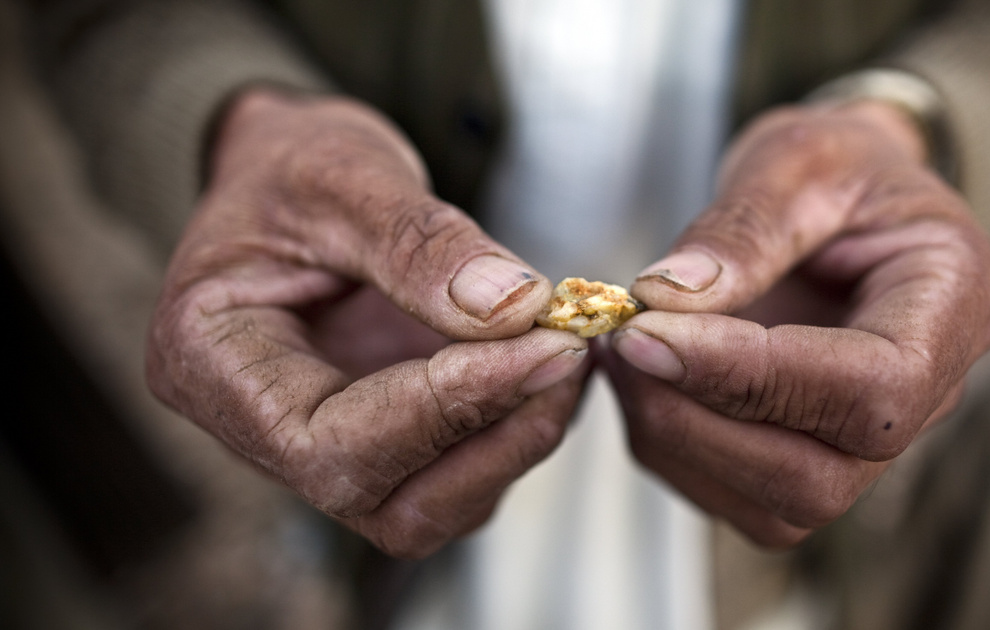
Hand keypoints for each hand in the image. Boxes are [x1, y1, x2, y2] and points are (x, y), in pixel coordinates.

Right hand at [146, 87, 588, 557]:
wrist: (297, 175)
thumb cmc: (294, 165)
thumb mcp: (346, 176)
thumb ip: (421, 243)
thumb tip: (513, 308)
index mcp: (211, 366)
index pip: (327, 442)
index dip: (443, 407)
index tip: (539, 344)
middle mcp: (264, 429)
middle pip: (387, 504)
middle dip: (492, 438)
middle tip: (568, 351)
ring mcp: (330, 444)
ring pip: (435, 505)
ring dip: (515, 440)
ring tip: (567, 349)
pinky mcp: (389, 440)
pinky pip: (460, 471)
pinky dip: (516, 426)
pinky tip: (549, 361)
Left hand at [603, 102, 989, 545]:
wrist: (847, 195)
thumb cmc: (839, 166)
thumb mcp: (797, 160)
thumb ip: (741, 228)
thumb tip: (665, 299)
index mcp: (956, 308)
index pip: (870, 389)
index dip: (751, 375)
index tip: (649, 332)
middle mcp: (930, 399)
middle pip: (821, 478)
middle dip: (699, 422)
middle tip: (624, 342)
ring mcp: (870, 444)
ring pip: (775, 506)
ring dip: (675, 438)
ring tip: (625, 350)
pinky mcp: (811, 460)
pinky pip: (737, 496)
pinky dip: (670, 447)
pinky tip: (641, 377)